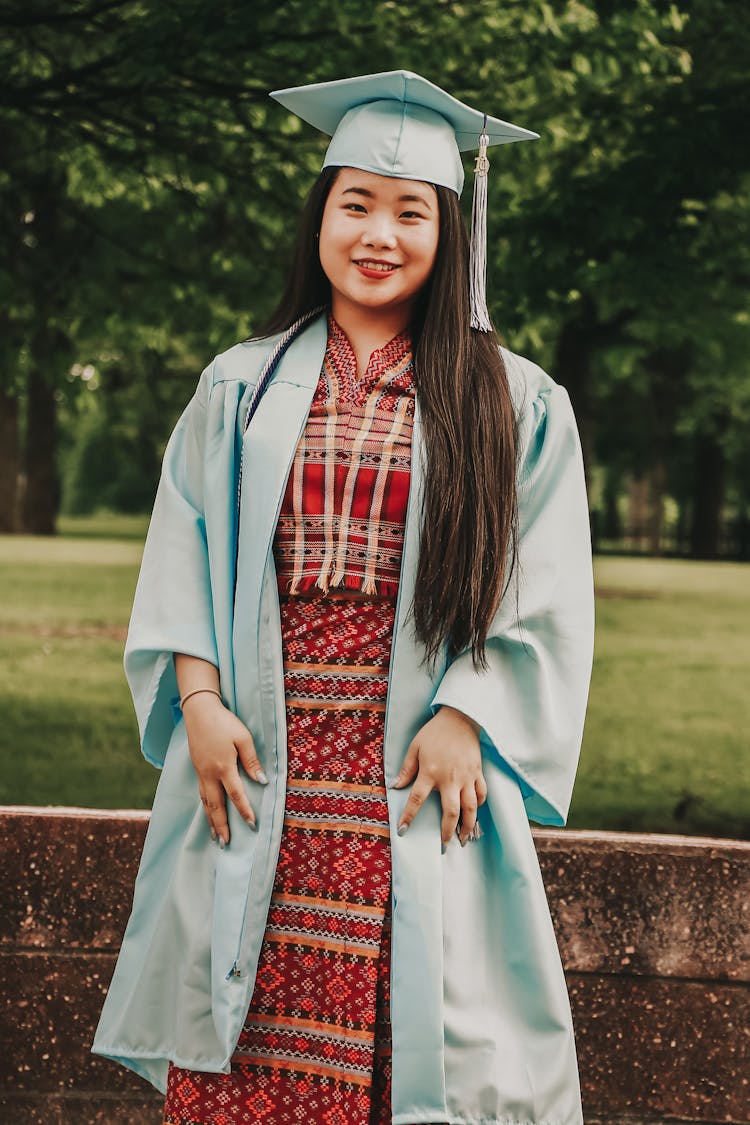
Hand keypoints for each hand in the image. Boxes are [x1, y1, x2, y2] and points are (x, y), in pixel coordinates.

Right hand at [182, 693, 266, 845]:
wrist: (199, 711)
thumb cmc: (224, 722)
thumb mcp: (243, 738)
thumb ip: (252, 761)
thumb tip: (261, 781)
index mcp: (223, 767)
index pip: (236, 795)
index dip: (245, 811)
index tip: (252, 825)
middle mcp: (209, 774)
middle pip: (216, 806)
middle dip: (221, 826)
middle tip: (226, 844)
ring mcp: (201, 772)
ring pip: (205, 802)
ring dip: (211, 820)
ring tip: (215, 836)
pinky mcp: (197, 768)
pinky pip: (201, 793)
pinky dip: (205, 807)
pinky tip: (208, 812)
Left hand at [391, 706, 486, 847]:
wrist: (460, 718)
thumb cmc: (435, 732)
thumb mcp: (415, 747)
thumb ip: (407, 768)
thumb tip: (396, 786)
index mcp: (430, 772)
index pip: (417, 799)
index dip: (409, 816)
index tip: (403, 830)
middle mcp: (450, 778)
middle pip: (450, 812)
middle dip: (447, 831)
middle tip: (444, 845)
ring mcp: (466, 776)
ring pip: (470, 808)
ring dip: (468, 826)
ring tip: (464, 839)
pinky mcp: (477, 772)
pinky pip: (481, 793)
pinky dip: (479, 805)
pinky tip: (475, 814)